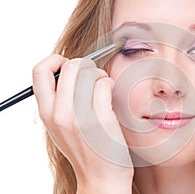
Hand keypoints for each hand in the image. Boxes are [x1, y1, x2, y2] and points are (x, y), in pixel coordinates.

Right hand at [32, 54, 132, 192]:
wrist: (101, 178)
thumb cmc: (85, 149)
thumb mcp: (60, 127)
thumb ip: (59, 102)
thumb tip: (68, 70)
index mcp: (47, 113)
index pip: (40, 71)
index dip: (55, 61)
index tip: (68, 66)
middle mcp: (60, 114)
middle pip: (70, 66)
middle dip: (85, 66)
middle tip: (92, 77)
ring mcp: (80, 117)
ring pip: (89, 72)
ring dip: (99, 74)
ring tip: (102, 86)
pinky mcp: (101, 120)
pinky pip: (104, 84)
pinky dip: (109, 83)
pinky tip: (110, 93)